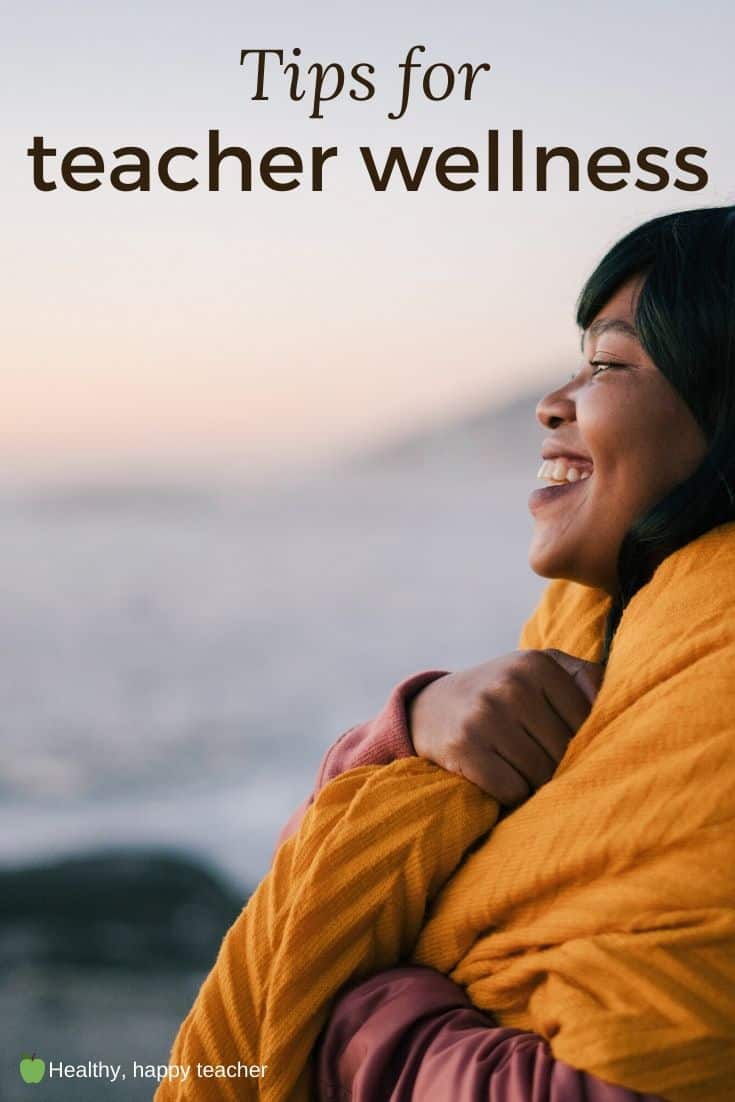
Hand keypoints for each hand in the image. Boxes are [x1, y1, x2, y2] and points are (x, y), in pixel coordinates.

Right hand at [408, 649, 603, 805]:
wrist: (430, 707)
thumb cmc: (502, 692)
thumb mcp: (538, 669)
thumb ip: (584, 677)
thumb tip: (625, 703)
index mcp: (537, 664)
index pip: (587, 723)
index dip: (584, 746)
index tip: (572, 751)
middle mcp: (511, 686)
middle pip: (565, 752)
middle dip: (561, 768)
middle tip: (550, 769)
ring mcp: (485, 716)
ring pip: (541, 775)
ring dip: (537, 785)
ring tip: (526, 773)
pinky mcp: (464, 748)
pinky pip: (512, 791)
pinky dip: (513, 796)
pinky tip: (502, 780)